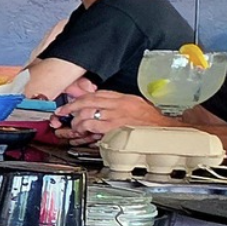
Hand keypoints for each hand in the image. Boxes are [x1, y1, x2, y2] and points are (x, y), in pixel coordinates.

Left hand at [51, 89, 166, 144]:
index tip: (72, 102)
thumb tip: (103, 105)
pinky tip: (82, 132)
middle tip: (62, 111)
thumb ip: (119, 104)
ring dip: (77, 120)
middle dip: (72, 105)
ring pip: (88, 112)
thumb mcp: (136, 105)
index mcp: (123, 98)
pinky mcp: (115, 128)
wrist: (164, 131)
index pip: (97, 93)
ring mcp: (116, 116)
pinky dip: (84, 128)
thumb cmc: (152, 122)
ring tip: (74, 125)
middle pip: (89, 100)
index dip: (81, 97)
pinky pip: (93, 125)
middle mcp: (118, 104)